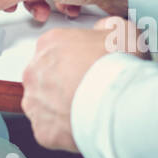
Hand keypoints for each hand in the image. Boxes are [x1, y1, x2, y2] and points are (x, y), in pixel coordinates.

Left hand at [21, 16, 150, 151]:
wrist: (121, 104)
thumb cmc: (119, 68)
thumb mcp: (122, 30)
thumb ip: (107, 27)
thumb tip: (105, 28)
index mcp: (49, 44)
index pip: (55, 49)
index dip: (74, 59)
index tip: (87, 66)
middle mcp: (35, 71)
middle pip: (45, 76)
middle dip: (64, 83)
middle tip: (89, 89)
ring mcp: (36, 102)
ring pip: (43, 104)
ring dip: (60, 107)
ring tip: (87, 110)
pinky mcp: (42, 129)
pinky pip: (50, 130)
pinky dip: (64, 131)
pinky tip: (83, 126)